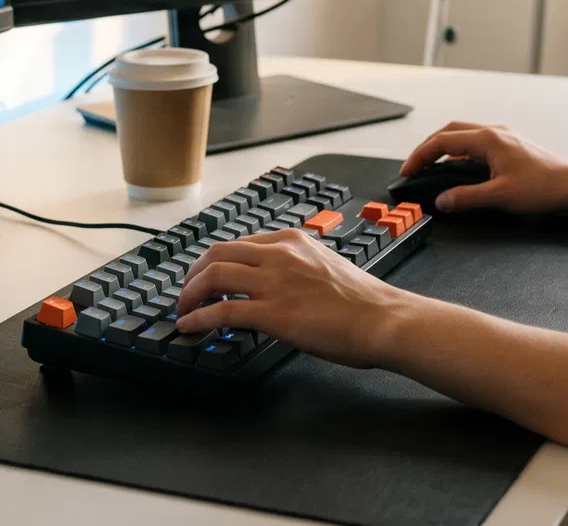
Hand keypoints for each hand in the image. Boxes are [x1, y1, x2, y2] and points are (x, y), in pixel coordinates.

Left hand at [174, 229, 415, 367]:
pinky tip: (190, 327)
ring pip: (214, 276)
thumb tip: (276, 284)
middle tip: (187, 292)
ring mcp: (275, 282)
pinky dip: (199, 318)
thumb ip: (296, 267)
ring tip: (183, 310)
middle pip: (217, 254)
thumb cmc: (363, 301)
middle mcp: (279, 254)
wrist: (383, 319)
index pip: (239, 244)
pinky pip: (222, 312)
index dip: (214, 261)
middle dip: (194, 274)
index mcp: (292, 241)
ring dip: (190, 294)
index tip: (206, 276)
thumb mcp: (325, 265)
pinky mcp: (273, 313)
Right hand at [399, 122, 567, 214]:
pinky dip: (461, 154)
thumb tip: (442, 201)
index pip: (442, 142)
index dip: (420, 156)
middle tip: (415, 166)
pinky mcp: (510, 146)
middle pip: (450, 132)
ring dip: (445, 149)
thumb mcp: (500, 196)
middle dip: (428, 148)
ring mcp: (504, 137)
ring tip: (433, 168)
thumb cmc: (543, 188)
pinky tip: (461, 172)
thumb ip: (466, 198)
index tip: (408, 171)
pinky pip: (477, 144)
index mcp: (488, 139)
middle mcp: (494, 132)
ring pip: (464, 136)